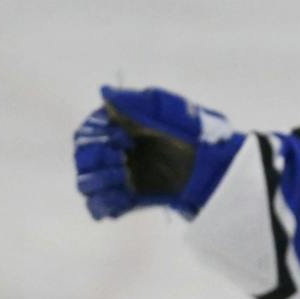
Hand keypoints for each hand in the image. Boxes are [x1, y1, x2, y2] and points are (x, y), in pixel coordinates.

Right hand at [73, 86, 241, 219]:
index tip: (125, 140)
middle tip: (121, 161)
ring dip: (98, 182)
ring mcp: (121, 175)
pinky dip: (105, 206)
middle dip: (96, 160)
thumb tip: (105, 92)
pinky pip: (101, 206)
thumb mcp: (172, 110)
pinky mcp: (130, 197)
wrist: (217, 166)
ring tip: (121, 180)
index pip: (87, 134)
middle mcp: (114, 150)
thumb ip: (139, 101)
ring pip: (86, 184)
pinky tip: (122, 201)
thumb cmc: (197, 132)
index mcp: (118, 127)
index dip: (98, 138)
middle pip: (82, 158)